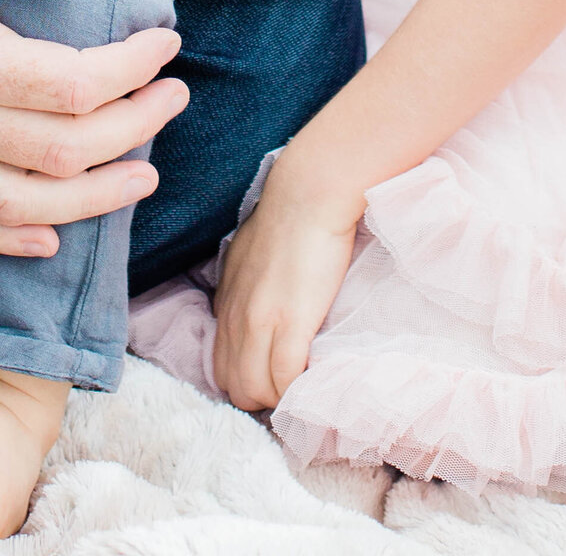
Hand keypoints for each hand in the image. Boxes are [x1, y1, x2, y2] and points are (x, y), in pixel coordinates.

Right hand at [0, 0, 187, 255]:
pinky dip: (14, 236)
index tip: (167, 42)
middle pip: (61, 149)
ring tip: (146, 174)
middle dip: (132, 126)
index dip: (132, 66)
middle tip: (176, 96)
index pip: (73, 84)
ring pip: (24, 205)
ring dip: (93, 197)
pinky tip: (51, 238)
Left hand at [213, 160, 359, 411]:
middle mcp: (235, 319)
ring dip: (280, 398)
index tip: (273, 377)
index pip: (222, 365)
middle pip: (235, 387)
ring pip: (256, 391)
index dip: (247, 379)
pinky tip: (314, 380)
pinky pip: (285, 380)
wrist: (308, 195)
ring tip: (305, 387)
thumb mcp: (250, 252)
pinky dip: (298, 389)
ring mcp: (260, 324)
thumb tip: (261, 297)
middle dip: (262, 397)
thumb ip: (248, 283)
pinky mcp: (290, 325)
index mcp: (227, 303)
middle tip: (291, 388)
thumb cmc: (288, 213)